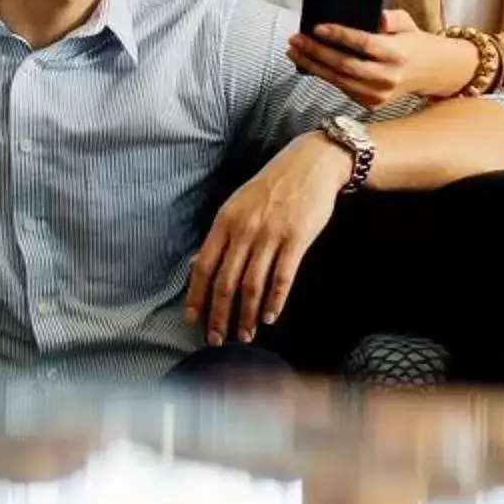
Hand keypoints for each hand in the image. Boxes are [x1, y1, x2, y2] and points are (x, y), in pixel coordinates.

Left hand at [185, 134, 349, 345]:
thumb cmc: (273, 186)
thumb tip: (198, 264)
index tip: (192, 319)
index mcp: (225, 221)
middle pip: (225, 282)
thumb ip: (221, 235)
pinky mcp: (296, 239)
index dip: (196, 296)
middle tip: (216, 339)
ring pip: (252, 285)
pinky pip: (282, 277)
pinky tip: (271, 317)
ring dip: (246, 315)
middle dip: (219, 315)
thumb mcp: (238, 204)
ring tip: (245, 335)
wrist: (311, 164)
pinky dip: (275, 301)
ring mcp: (271, 234)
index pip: (204, 266)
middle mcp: (244, 229)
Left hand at [284, 8, 473, 109]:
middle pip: (345, 65)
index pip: (364, 44)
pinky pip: (342, 89)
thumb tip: (377, 17)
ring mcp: (380, 95)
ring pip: (339, 80)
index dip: (339, 35)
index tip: (317, 26)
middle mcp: (388, 77)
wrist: (432, 72)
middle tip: (295, 39)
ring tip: (294, 51)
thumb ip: (392, 17)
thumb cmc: (414, 42)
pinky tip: (308, 63)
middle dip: (316, 52)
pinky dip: (323, 75)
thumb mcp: (408, 22)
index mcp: (398, 54)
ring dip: (313, 65)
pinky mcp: (372, 104)